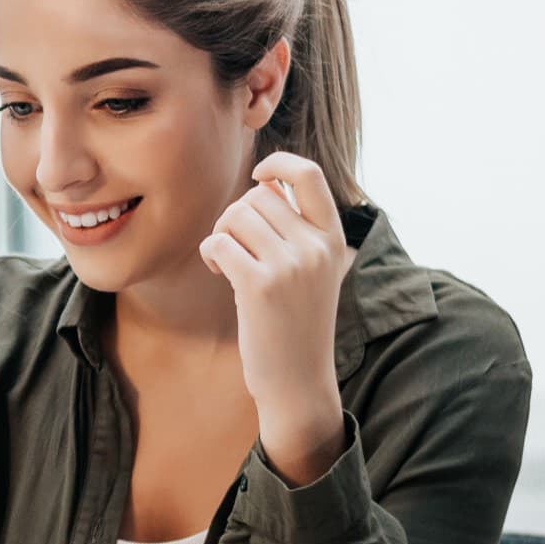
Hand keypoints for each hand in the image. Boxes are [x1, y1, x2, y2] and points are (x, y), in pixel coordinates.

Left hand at [200, 152, 347, 483]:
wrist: (298, 380)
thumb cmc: (296, 323)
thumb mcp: (313, 270)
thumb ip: (297, 228)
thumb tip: (264, 182)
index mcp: (334, 238)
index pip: (310, 174)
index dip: (278, 163)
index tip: (258, 175)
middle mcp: (317, 247)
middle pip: (258, 196)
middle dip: (236, 215)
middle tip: (235, 246)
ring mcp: (291, 265)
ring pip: (235, 215)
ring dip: (221, 235)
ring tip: (228, 262)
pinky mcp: (261, 285)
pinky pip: (219, 242)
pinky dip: (210, 253)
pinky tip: (219, 272)